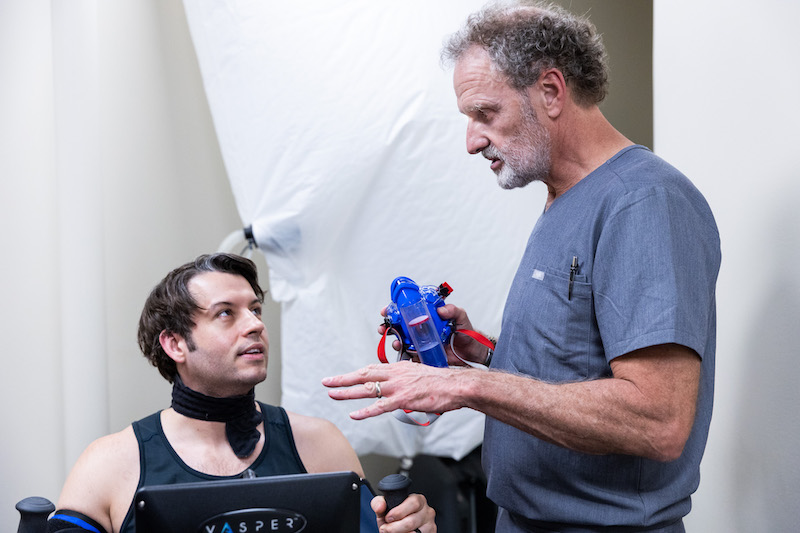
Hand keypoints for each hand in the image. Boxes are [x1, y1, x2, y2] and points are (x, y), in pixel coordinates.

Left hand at [322, 361, 468, 419]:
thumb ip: (406, 379)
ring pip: (367, 389)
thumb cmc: (441, 382)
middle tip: (327, 382)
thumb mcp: (419, 374)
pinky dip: (365, 411)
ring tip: (332, 394)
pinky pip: (379, 407)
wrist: (456, 385)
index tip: (344, 377)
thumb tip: (400, 385)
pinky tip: (354, 414)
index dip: (355, 373)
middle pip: (363, 375)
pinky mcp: (403, 400)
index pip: (372, 369)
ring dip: (347, 392)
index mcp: (399, 368)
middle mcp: (395, 375)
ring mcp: (398, 387)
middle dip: (343, 379)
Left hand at [371, 493, 435, 532]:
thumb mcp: (385, 510)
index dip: (399, 511)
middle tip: (385, 529)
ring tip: (391, 532)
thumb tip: (380, 506)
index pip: (413, 502)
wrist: (399, 530)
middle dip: (395, 527)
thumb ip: (379, 504)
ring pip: (413, 532)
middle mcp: (427, 511)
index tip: (388, 518)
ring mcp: (430, 525)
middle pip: (412, 521)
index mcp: (418, 500)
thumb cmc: (395, 519)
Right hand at [378, 304, 488, 365]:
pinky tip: (403, 352)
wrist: (471, 353)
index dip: (395, 309)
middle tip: (385, 326)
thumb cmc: (467, 333)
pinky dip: (403, 353)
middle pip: (400, 324)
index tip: (388, 310)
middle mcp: (421, 327)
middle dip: (388, 325)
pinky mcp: (422, 353)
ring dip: (394, 339)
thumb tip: (442, 310)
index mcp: (428, 316)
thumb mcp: (461, 318)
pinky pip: (409, 353)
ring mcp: (421, 341)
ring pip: (401, 339)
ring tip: (396, 341)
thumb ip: (453, 311)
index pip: (408, 309)